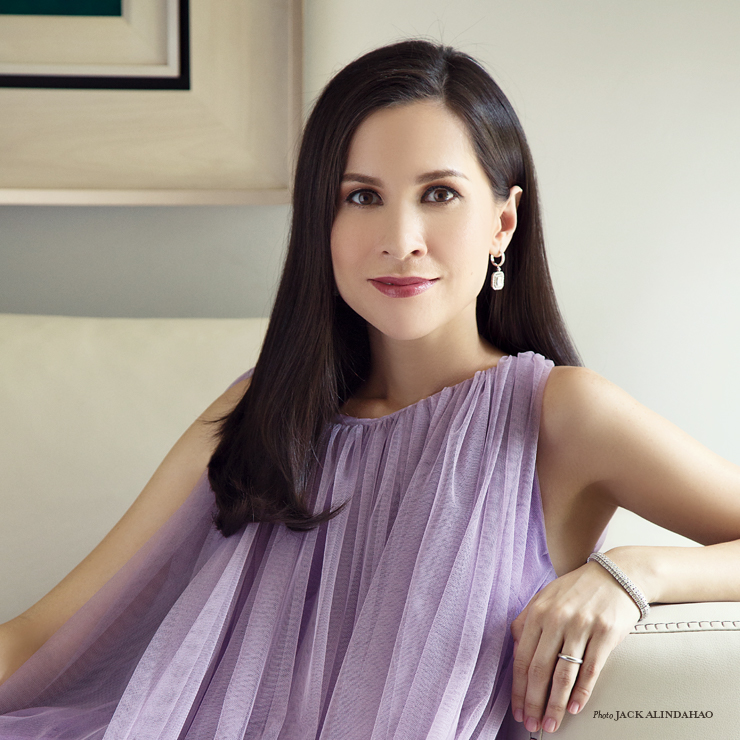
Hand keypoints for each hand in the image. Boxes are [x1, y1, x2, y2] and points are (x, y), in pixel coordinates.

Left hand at [509, 555, 643, 733]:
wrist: (617, 574)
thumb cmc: (578, 589)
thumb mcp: (546, 597)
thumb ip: (528, 622)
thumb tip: (515, 653)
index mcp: (537, 611)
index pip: (522, 658)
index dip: (518, 688)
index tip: (516, 709)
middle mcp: (556, 618)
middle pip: (539, 669)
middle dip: (533, 702)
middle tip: (531, 724)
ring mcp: (580, 625)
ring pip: (562, 674)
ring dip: (554, 704)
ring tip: (550, 724)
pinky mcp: (604, 633)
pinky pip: (590, 669)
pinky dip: (581, 692)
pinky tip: (574, 707)